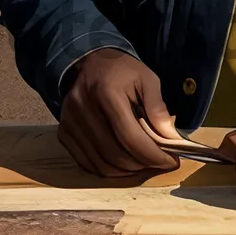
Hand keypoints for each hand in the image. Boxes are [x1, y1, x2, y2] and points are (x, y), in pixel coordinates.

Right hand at [59, 49, 181, 176]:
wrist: (88, 63)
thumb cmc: (122, 71)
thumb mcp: (147, 79)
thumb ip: (158, 108)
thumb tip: (171, 138)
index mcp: (106, 92)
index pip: (130, 137)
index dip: (153, 155)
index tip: (171, 161)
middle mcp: (84, 110)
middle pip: (115, 154)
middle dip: (143, 165)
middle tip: (160, 163)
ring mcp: (70, 124)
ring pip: (101, 164)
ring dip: (127, 171)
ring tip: (144, 164)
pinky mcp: (64, 134)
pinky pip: (87, 164)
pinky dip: (109, 169)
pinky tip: (125, 163)